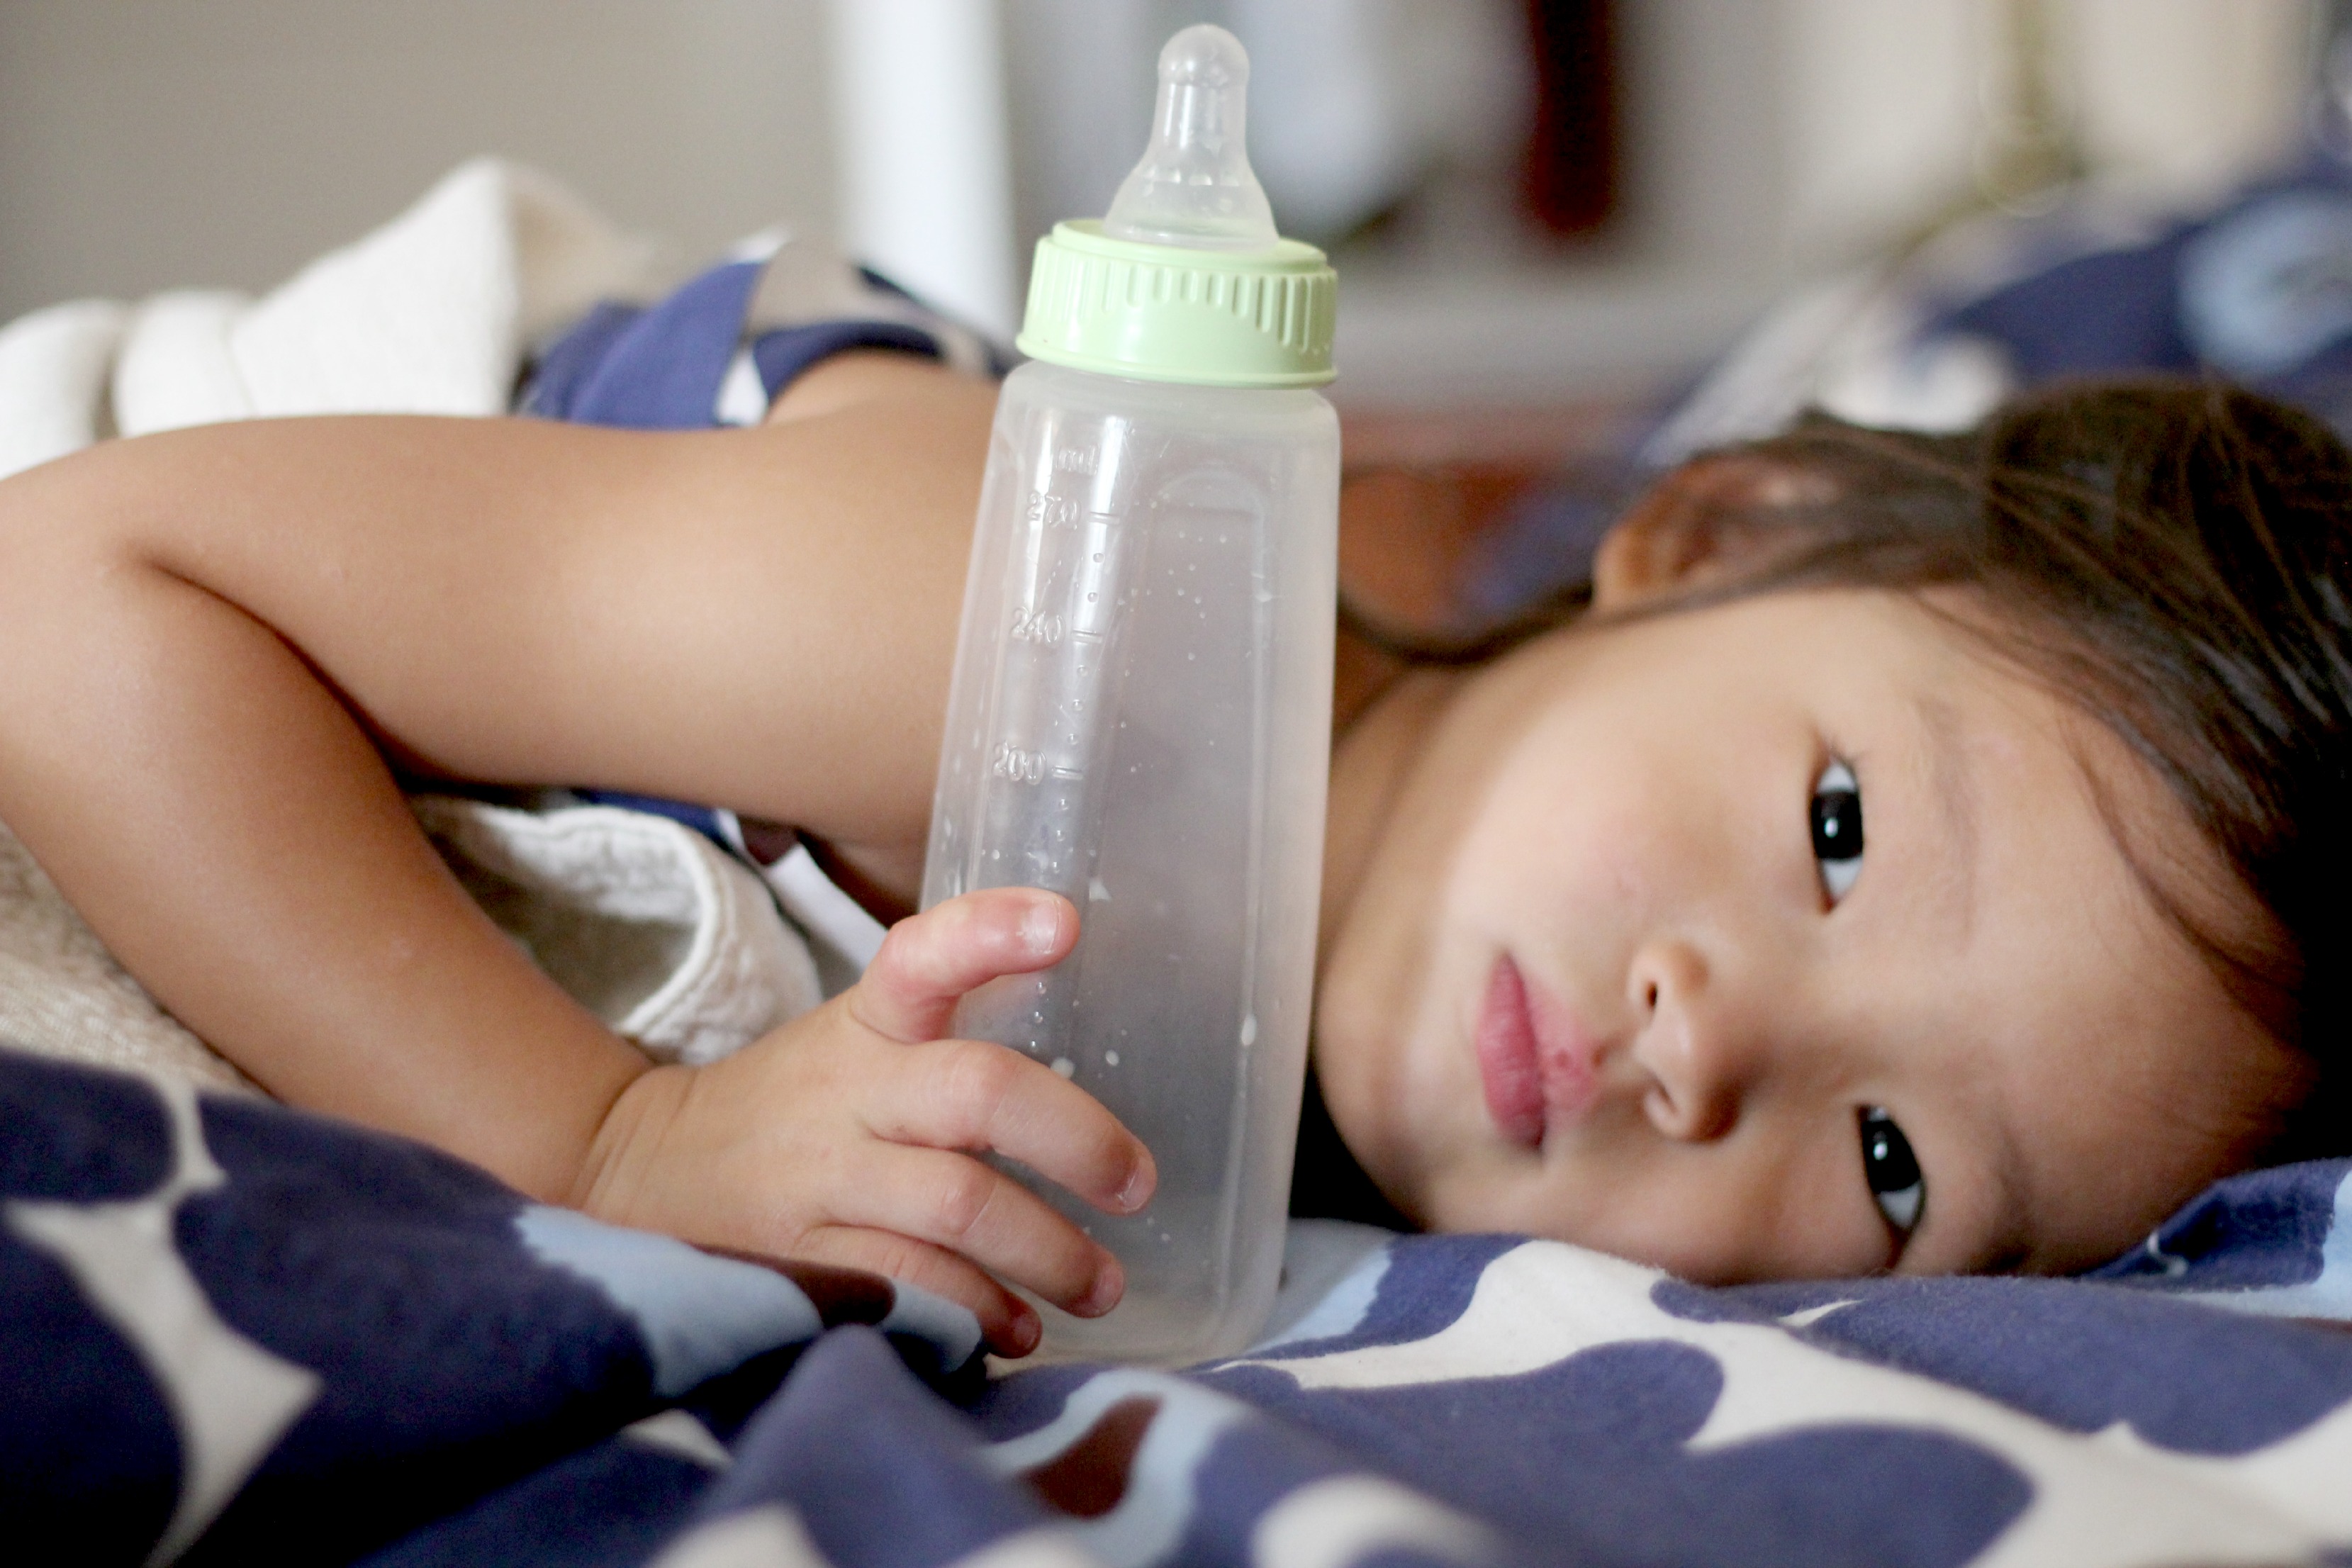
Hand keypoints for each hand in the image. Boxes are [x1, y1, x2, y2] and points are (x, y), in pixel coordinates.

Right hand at [571, 887, 1154, 1355]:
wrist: (641, 1172)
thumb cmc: (798, 1102)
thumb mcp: (860, 1035)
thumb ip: (956, 1024)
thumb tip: (1097, 1018)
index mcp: (868, 1025)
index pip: (924, 955)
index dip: (992, 932)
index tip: (1065, 923)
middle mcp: (849, 1092)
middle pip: (977, 1093)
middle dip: (1077, 1140)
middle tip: (1136, 1182)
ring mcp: (822, 1181)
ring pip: (958, 1208)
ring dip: (1048, 1252)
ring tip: (1099, 1284)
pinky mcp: (803, 1262)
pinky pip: (912, 1289)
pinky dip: (978, 1313)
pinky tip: (1017, 1328)